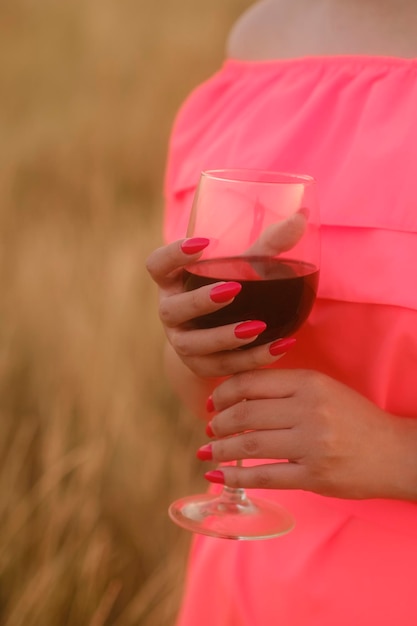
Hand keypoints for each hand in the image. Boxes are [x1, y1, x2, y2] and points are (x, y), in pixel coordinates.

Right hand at [145, 238, 294, 377]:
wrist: (220, 337)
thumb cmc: (231, 286)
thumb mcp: (242, 266)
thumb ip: (268, 245)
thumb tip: (301, 217)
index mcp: (172, 281)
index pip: (158, 265)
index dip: (173, 255)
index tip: (202, 243)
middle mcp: (171, 312)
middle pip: (172, 309)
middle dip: (200, 301)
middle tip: (233, 290)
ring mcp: (182, 342)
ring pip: (193, 344)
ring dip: (223, 336)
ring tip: (256, 327)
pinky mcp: (201, 366)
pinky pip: (223, 367)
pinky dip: (252, 359)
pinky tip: (280, 346)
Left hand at [202, 369, 416, 500]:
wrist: (397, 453)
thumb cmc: (356, 419)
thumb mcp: (325, 389)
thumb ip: (286, 388)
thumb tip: (237, 397)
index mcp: (310, 382)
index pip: (252, 382)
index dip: (223, 393)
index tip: (212, 403)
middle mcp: (309, 409)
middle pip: (246, 413)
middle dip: (218, 423)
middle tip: (209, 430)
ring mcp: (312, 444)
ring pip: (250, 444)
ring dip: (221, 449)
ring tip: (207, 452)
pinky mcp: (314, 476)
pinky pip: (265, 476)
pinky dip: (236, 477)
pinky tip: (218, 477)